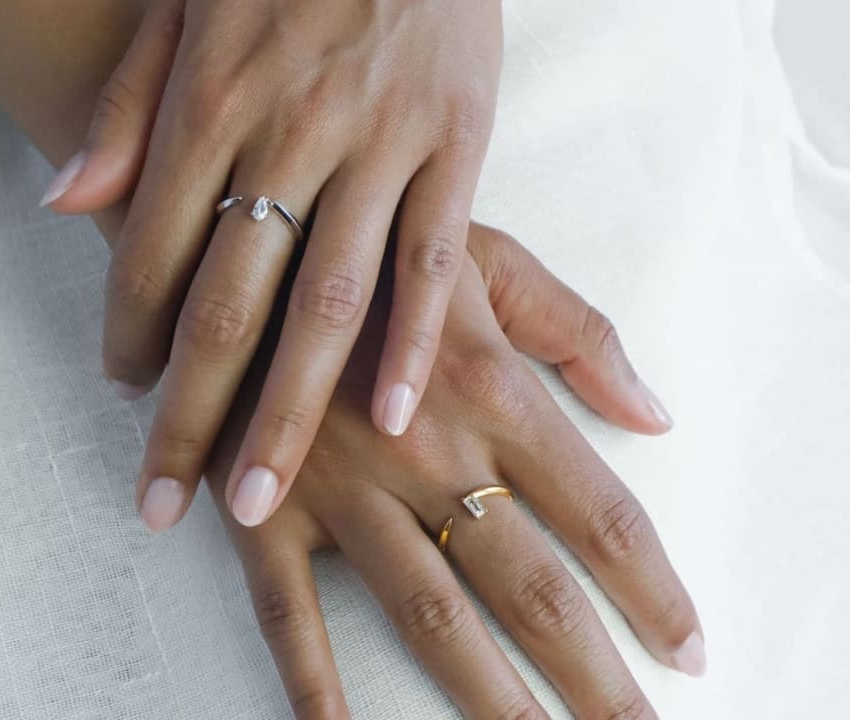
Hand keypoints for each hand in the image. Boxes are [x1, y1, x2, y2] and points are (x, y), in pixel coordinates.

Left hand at [42, 0, 508, 530]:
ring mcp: (379, 141)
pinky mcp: (456, 142)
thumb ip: (125, 110)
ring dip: (292, 409)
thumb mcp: (182, 5)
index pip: (151, 251)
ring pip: (330, 300)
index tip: (121, 398)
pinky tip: (396, 417)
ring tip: (261, 497)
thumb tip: (62, 204)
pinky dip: (418, 341)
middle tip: (167, 503)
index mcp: (211, 98)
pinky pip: (435, 258)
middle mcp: (289, 130)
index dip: (127, 337)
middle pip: (230, 303)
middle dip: (192, 414)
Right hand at [206, 224, 698, 718]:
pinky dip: (315, 682)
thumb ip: (575, 329)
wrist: (231, 236)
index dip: (654, 588)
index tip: (690, 648)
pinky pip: (288, 611)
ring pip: (429, 614)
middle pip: (530, 587)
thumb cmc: (363, 245)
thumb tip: (653, 413)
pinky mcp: (261, 506)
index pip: (597, 512)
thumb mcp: (481, 256)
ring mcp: (339, 486)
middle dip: (593, 675)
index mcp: (488, 388)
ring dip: (490, 697)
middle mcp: (425, 452)